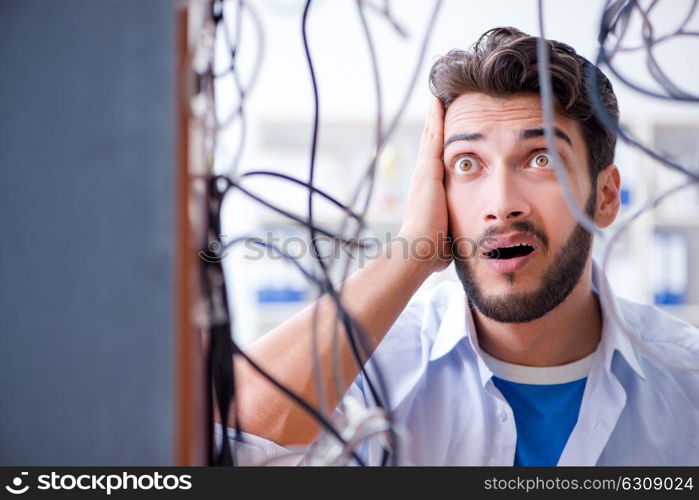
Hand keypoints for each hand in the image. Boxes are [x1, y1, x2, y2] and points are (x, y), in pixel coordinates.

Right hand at [397, 96, 450, 272]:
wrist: (417, 250)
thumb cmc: (430, 250)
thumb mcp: (444, 235)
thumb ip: (450, 231)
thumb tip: (459, 245)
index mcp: (426, 191)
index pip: (434, 161)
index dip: (437, 144)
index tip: (441, 129)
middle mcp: (422, 178)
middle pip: (430, 144)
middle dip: (434, 124)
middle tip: (438, 102)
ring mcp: (423, 172)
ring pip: (430, 136)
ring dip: (434, 116)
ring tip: (438, 95)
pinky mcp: (428, 170)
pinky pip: (434, 138)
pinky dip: (436, 119)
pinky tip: (439, 102)